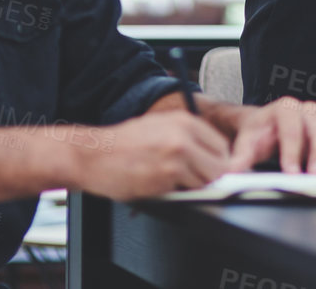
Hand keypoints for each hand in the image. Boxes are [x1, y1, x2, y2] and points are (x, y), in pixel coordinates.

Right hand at [76, 111, 234, 199]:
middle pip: (220, 165)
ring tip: (174, 183)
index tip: (213, 171)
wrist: (93, 154)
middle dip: (211, 177)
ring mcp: (176, 156)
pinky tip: (162, 186)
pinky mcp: (166, 176)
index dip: (219, 162)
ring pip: (206, 181)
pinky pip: (187, 192)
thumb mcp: (159, 127)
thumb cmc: (122, 144)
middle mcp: (184, 136)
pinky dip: (179, 195)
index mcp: (185, 121)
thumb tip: (211, 155)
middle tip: (195, 182)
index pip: (222, 146)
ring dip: (195, 188)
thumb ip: (187, 137)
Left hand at [206, 96, 315, 174]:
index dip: (292, 151)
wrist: (267, 129)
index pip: (291, 128)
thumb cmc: (259, 134)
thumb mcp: (246, 143)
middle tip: (315, 177)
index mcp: (284, 109)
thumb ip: (240, 157)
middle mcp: (306, 110)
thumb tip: (231, 171)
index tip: (291, 173)